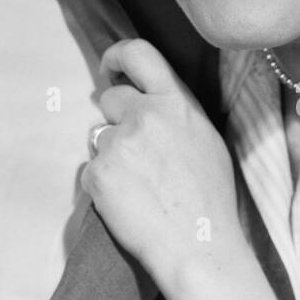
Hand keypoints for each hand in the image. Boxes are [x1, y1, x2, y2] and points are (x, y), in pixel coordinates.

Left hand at [83, 39, 281, 299]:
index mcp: (175, 102)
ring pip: (99, 138)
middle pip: (110, 99)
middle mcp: (145, 114)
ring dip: (111, 156)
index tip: (109, 68)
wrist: (199, 246)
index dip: (117, 56)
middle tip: (135, 152)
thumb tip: (147, 97)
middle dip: (116, 120)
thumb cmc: (209, 198)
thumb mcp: (205, 137)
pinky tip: (128, 202)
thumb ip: (174, 110)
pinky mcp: (98, 172)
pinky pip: (90, 170)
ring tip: (140, 186)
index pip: (139, 53)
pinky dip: (102, 185)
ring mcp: (118, 142)